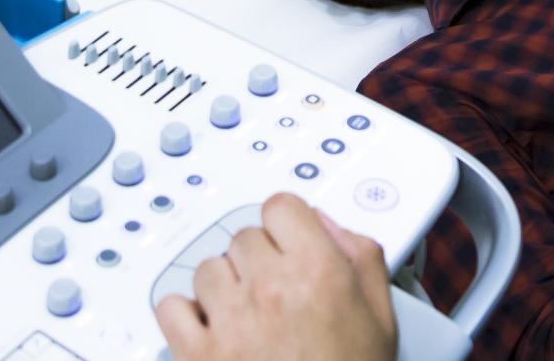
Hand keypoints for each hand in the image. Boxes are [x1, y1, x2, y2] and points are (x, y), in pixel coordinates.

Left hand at [155, 193, 395, 360]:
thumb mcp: (381, 316)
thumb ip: (360, 257)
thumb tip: (328, 225)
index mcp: (319, 271)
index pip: (281, 206)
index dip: (285, 224)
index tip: (286, 240)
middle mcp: (271, 288)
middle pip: (243, 237)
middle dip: (257, 260)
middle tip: (273, 290)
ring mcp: (231, 321)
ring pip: (207, 269)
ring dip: (222, 287)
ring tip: (244, 315)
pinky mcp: (199, 354)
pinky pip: (171, 308)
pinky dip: (184, 316)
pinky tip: (208, 330)